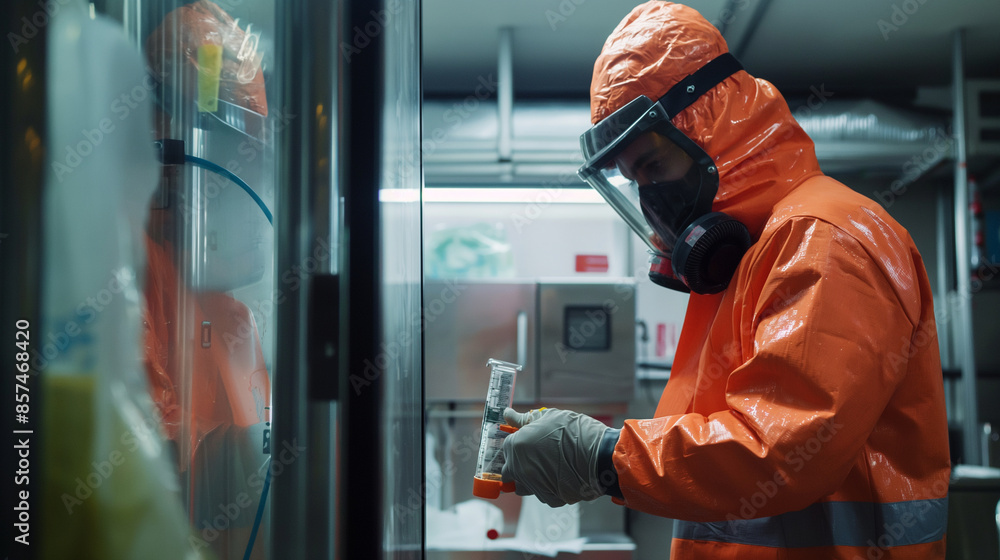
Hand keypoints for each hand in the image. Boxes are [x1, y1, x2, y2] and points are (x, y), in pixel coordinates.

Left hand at [500, 407, 619, 506]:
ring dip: (529, 478)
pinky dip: (548, 486)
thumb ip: (524, 420)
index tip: (527, 442)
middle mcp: (520, 469)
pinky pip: (542, 493)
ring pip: (523, 485)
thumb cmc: (574, 432)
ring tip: (548, 467)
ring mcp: (533, 486)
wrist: (599, 456)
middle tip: (535, 456)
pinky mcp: (549, 498)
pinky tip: (561, 475)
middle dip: (518, 464)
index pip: (505, 448)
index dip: (517, 444)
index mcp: (516, 447)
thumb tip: (507, 414)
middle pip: (509, 471)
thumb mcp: (548, 417)